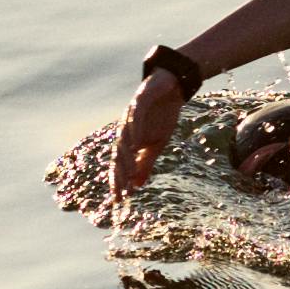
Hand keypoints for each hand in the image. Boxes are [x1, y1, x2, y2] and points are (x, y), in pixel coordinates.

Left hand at [111, 70, 189, 199]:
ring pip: (124, 139)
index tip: (119, 200)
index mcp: (128, 140)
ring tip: (126, 174)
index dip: (118, 181)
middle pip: (118, 154)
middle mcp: (125, 129)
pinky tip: (134, 143)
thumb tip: (136, 185)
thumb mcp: (156, 144)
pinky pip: (135, 119)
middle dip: (119, 175)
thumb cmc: (162, 116)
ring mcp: (130, 115)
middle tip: (120, 192)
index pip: (120, 164)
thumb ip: (145, 163)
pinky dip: (134, 131)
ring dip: (124, 157)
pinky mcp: (139, 101)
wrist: (171, 89)